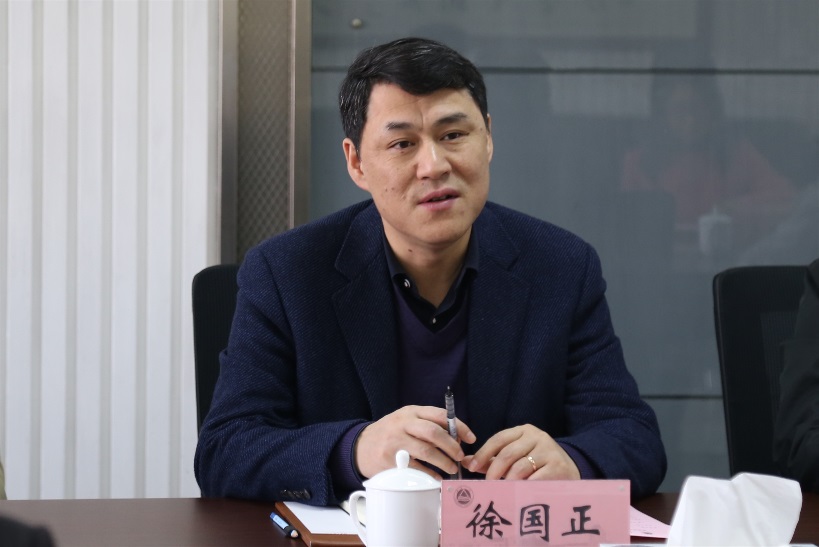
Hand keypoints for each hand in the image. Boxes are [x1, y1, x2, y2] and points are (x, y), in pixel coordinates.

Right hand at [355, 405, 475, 479]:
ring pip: (426, 451)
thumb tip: (458, 438)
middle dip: (452, 446)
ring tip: (452, 468)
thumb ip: (428, 424)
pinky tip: (437, 477)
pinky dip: (430, 474)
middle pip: (434, 432)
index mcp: (410, 412)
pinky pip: (416, 468)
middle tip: (460, 456)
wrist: (360, 446)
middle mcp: (403, 423)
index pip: (440, 415)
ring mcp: (395, 441)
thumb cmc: (390, 434)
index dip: (459, 426)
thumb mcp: (406, 421)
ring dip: (444, 461)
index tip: (471, 438)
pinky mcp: (390, 459)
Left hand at [462, 424, 579, 480]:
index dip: (483, 453)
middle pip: (508, 454)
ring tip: (502, 491)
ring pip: (520, 467)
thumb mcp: (516, 457)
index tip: (472, 467)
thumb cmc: (537, 464)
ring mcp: (548, 450)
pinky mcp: (558, 466)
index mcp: (524, 431)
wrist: (571, 470)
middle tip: (487, 485)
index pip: (499, 439)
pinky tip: (517, 494)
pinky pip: (534, 479)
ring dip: (507, 482)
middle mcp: (537, 437)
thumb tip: (464, 462)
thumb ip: (492, 460)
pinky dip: (523, 488)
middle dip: (493, 471)